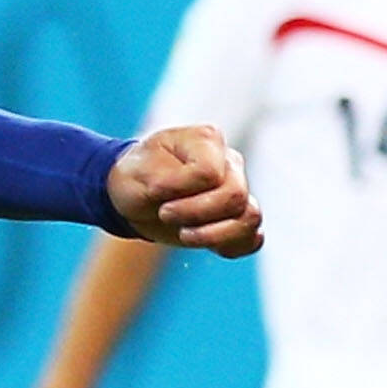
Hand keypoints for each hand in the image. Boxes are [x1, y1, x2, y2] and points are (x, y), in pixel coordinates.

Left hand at [104, 125, 257, 254]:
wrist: (134, 196)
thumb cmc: (138, 176)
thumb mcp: (140, 171)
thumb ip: (168, 179)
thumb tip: (187, 191)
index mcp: (207, 140)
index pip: (210, 172)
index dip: (182, 188)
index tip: (156, 191)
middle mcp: (230, 163)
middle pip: (235, 195)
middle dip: (197, 213)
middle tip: (165, 214)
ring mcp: (238, 190)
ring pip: (249, 218)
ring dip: (214, 235)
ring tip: (184, 235)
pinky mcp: (237, 218)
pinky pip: (252, 238)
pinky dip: (232, 246)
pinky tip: (208, 246)